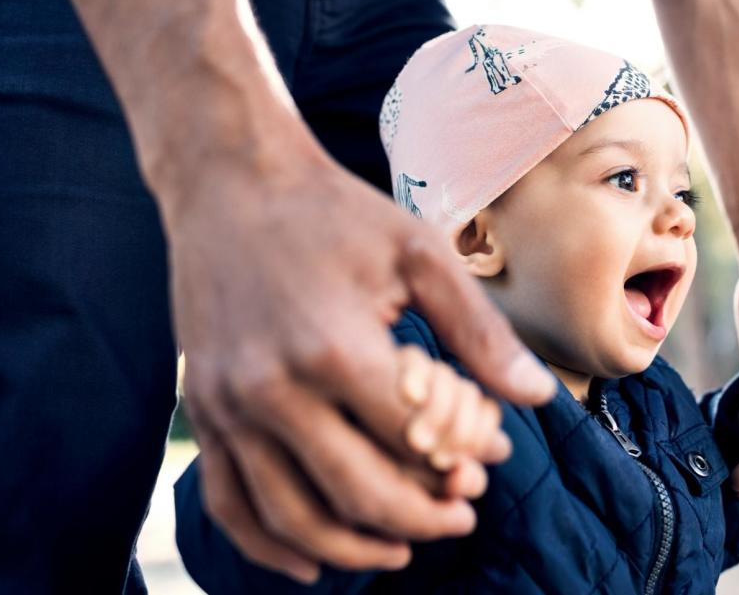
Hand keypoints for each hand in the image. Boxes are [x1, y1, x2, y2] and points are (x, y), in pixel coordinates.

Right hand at [172, 149, 555, 583]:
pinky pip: (228, 503)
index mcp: (333, 347)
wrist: (231, 181)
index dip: (465, 456)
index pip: (416, 437)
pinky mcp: (199, 409)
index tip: (494, 455)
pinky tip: (312, 562)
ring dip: (355, 546)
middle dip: (423, 516)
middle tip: (463, 514)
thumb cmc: (335, 213)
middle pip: (358, 492)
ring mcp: (224, 405)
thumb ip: (480, 332)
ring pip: (292, 516)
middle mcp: (270, 388)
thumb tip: (538, 398)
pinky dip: (268, 547)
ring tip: (404, 546)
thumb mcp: (420, 255)